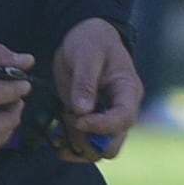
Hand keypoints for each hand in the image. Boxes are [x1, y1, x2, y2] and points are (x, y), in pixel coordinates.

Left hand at [46, 18, 140, 162]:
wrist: (85, 35)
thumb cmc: (91, 40)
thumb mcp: (87, 56)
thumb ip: (85, 83)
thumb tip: (82, 111)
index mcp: (128, 91)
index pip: (124, 119)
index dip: (102, 126)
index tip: (78, 120)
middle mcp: (120, 108)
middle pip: (114, 142)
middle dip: (90, 143)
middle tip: (68, 127)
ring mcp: (104, 116)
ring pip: (98, 148)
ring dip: (77, 147)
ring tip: (57, 135)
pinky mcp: (88, 118)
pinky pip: (83, 143)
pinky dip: (69, 145)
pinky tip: (55, 137)